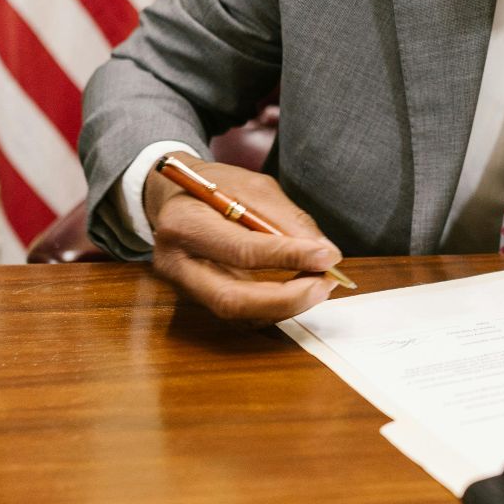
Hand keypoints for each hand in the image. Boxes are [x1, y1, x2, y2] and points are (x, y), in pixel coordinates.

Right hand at [145, 155, 344, 323]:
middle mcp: (176, 265)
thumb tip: (325, 254)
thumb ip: (286, 219)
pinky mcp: (201, 302)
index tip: (327, 256)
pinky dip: (277, 307)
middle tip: (325, 283)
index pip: (240, 251)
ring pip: (241, 316)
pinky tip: (299, 289)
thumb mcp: (252, 187)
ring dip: (288, 305)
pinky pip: (244, 316)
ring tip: (320, 283)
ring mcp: (185, 290)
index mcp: (184, 225)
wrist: (177, 199)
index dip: (288, 257)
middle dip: (287, 299)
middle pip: (232, 301)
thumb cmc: (214, 187)